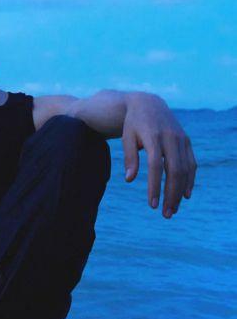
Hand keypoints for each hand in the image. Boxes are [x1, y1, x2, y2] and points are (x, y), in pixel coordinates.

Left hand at [121, 94, 196, 217]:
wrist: (148, 104)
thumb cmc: (132, 124)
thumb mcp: (126, 137)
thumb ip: (129, 157)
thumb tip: (130, 179)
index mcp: (154, 137)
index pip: (156, 166)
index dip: (155, 186)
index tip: (152, 204)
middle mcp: (171, 138)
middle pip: (175, 171)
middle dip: (171, 194)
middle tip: (165, 214)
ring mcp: (181, 140)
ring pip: (185, 169)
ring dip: (180, 191)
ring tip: (172, 209)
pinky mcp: (187, 142)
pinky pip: (191, 163)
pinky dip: (190, 180)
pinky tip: (185, 195)